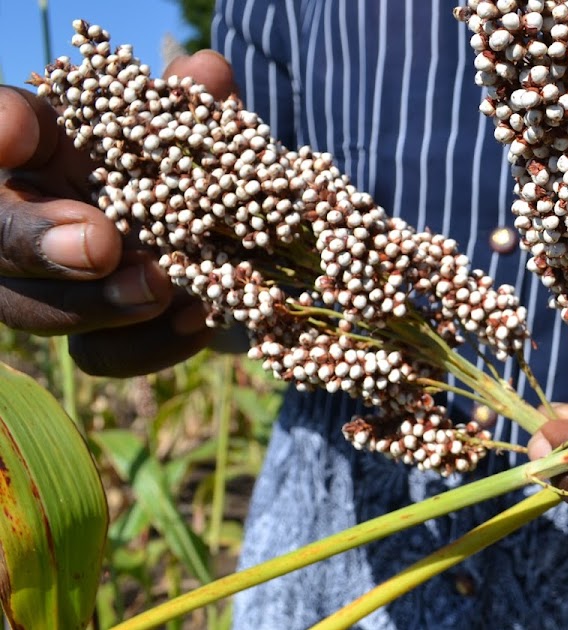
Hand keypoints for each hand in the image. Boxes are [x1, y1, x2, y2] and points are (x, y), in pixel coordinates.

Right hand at [0, 51, 235, 375]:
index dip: (3, 127)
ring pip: (31, 309)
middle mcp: (25, 214)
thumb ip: (189, 105)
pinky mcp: (93, 338)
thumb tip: (206, 72)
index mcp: (39, 145)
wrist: (226, 241)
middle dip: (38, 242)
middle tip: (99, 241)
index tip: (17, 130)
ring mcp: (48, 285)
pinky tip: (197, 320)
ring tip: (158, 284)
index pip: (5, 126)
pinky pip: (100, 355)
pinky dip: (149, 344)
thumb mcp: (190, 129)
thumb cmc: (187, 165)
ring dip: (94, 303)